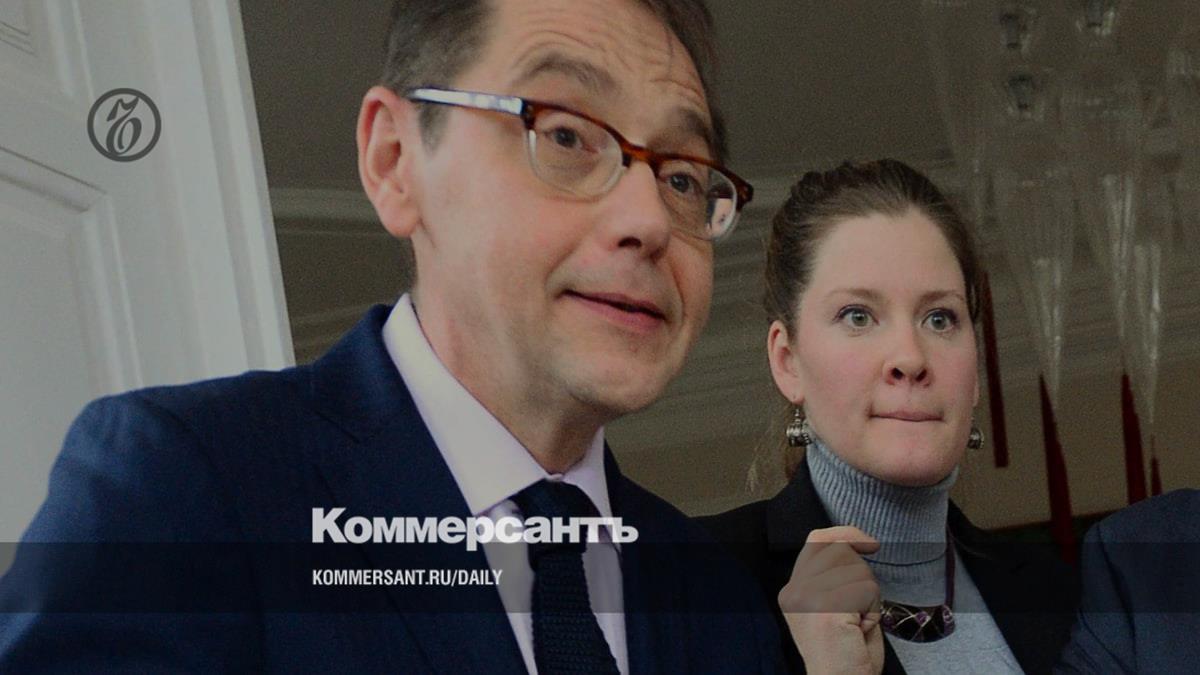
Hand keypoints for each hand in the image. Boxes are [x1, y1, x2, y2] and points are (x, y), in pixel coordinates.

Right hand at [778, 526, 883, 674]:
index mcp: (793, 591)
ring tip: (856, 623)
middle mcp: (794, 590)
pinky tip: (859, 629)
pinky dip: (872, 609)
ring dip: (867, 595)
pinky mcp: (826, 604)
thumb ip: (834, 577)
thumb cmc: (845, 655)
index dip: (845, 534)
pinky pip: (866, 588)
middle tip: (858, 608)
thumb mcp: (833, 608)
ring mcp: (807, 596)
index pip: (816, 541)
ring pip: (856, 568)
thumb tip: (851, 546)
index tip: (868, 544)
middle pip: (839, 549)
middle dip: (860, 573)